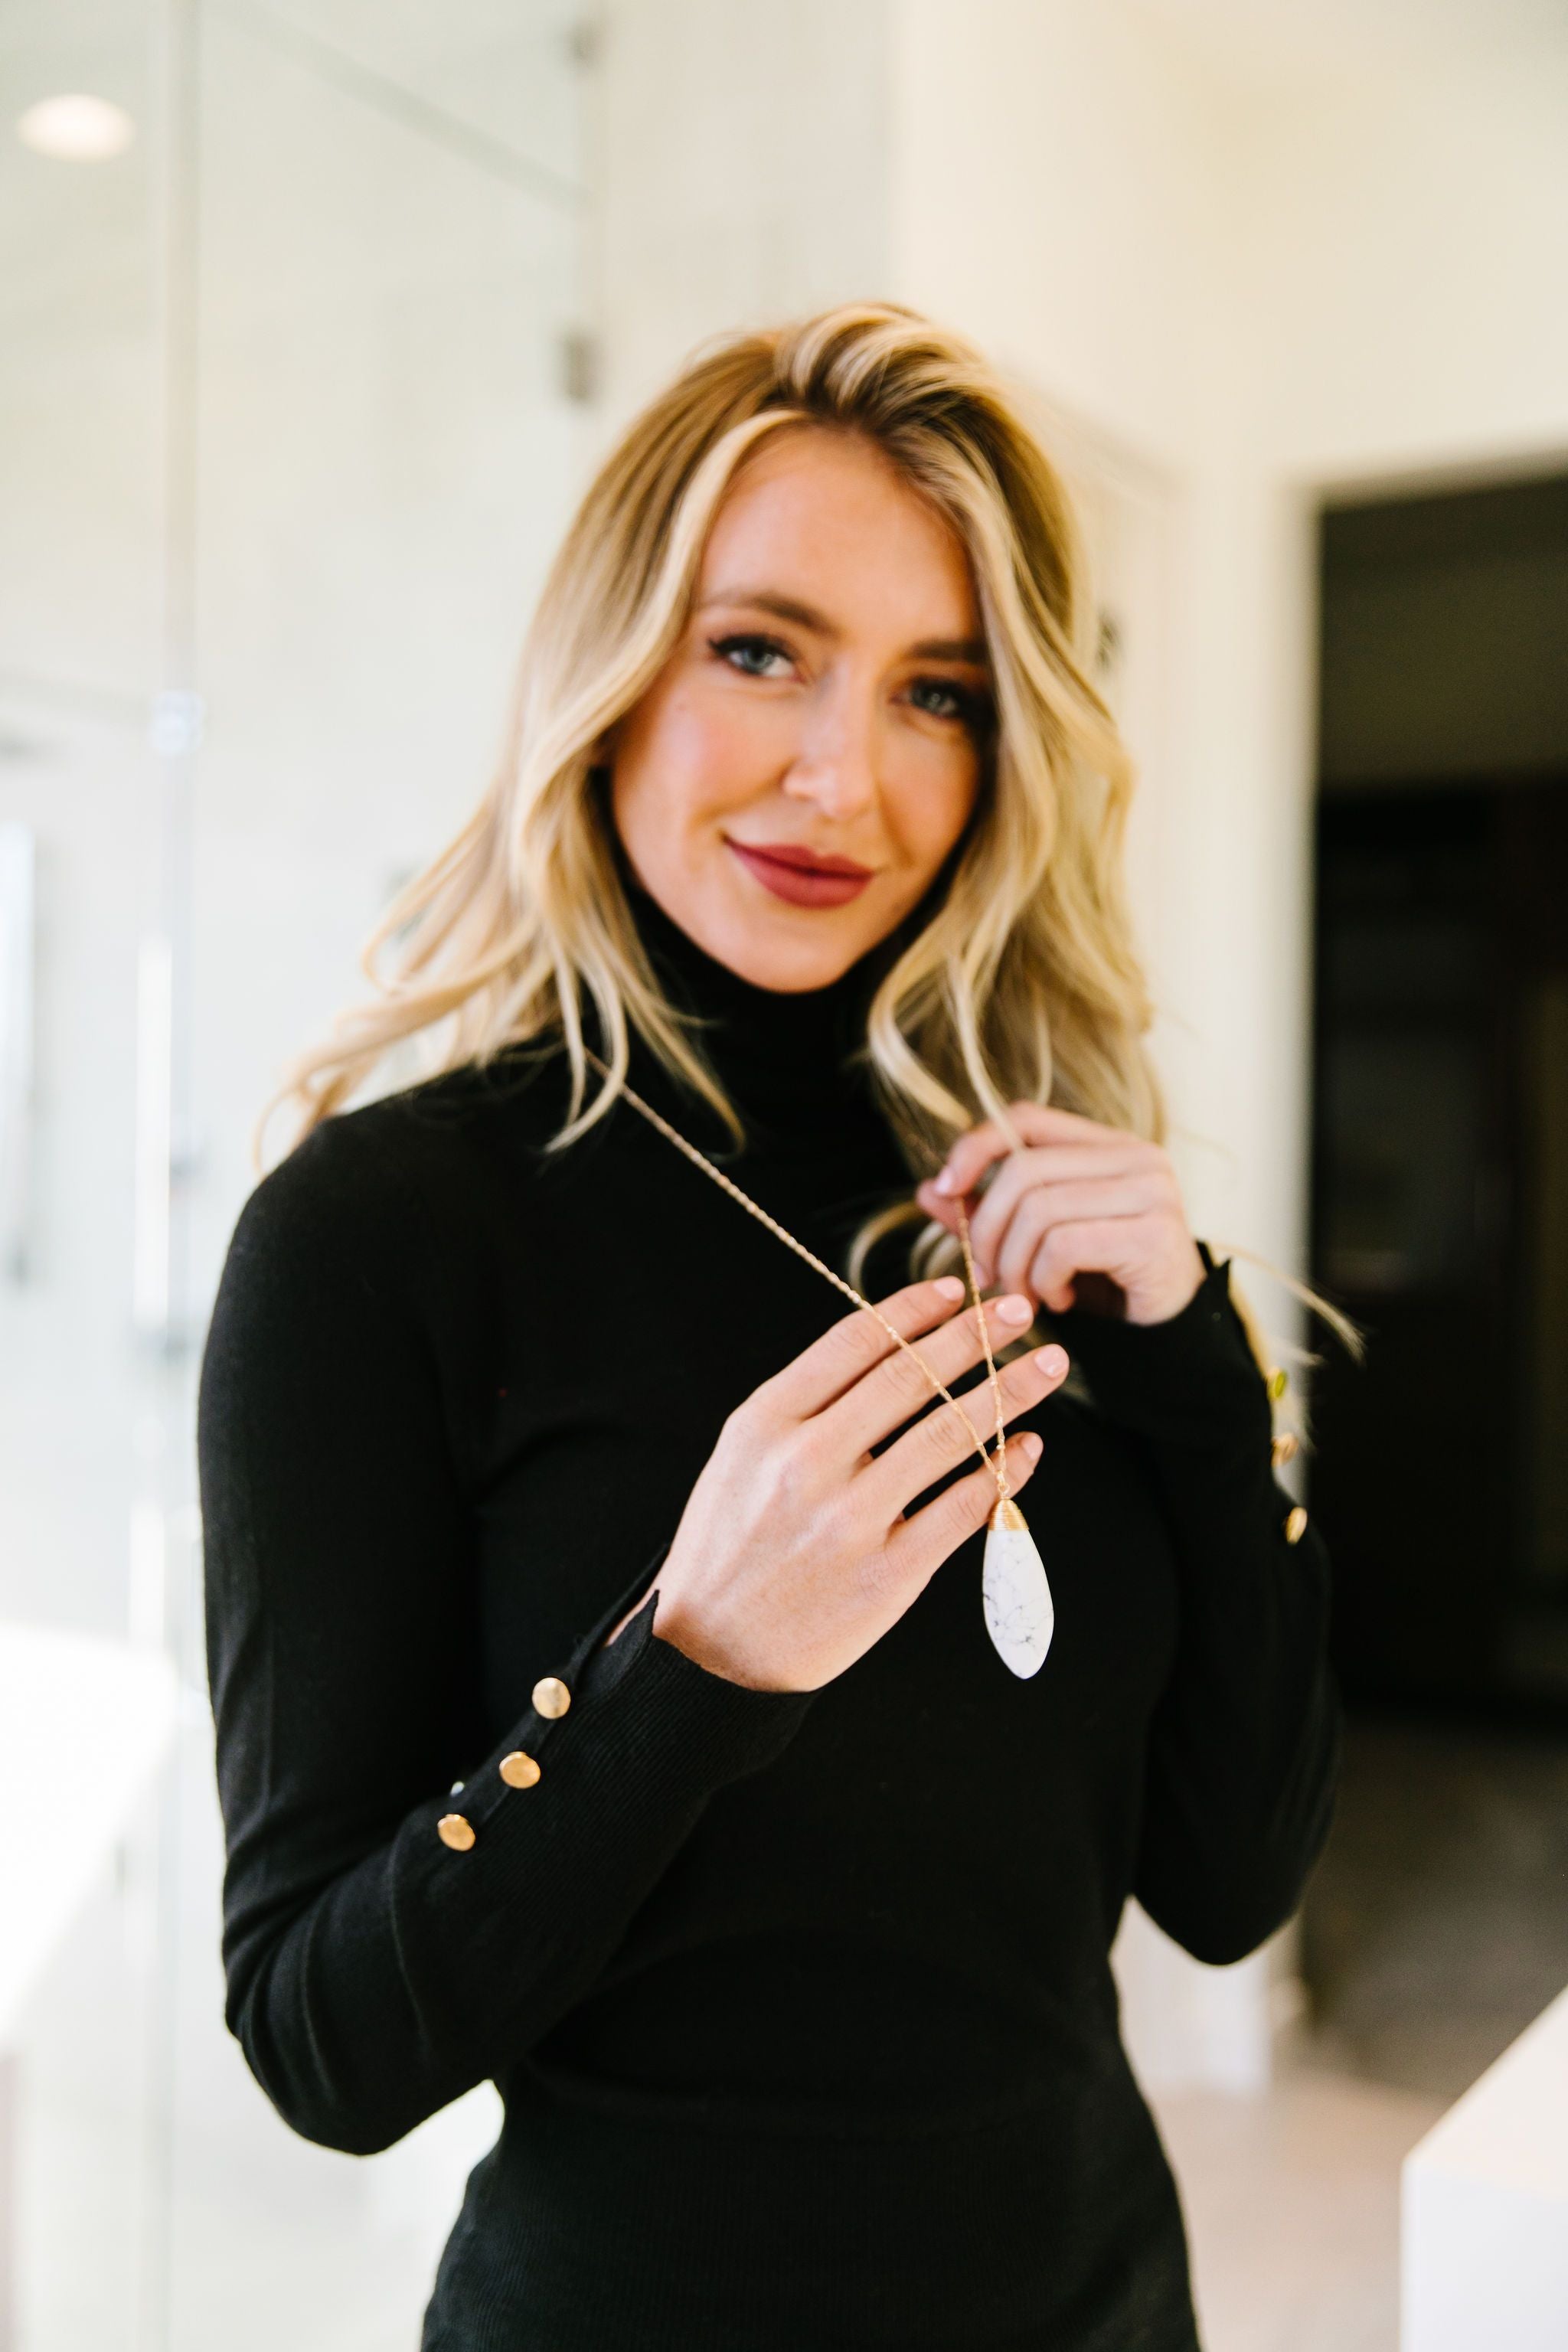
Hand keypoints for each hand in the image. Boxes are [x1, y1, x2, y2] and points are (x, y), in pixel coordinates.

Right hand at [603, 1277, 1069, 1689]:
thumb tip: (893, 1349)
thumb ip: (806, 1404)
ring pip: (947, 1435)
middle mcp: (808, 1463)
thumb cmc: (731, 1544)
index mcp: (767, 1422)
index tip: (955, 1289)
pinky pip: (961, 1509)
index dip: (913, 1308)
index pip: (855, 1342)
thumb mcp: (742, 1456)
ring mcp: (850, 1520)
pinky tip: (1027, 1447)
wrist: (713, 1651)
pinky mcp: (887, 1574)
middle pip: (910, 1379)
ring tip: (1046, 1366)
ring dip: (1006, 1392)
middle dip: (973, 1336)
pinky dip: (1002, 1472)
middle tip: (1018, 1310)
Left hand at [914, 1103, 1204, 1328]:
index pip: (1024, 1117)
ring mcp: (1151, 1192)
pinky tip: (1059, 1300)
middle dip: (987, 1227)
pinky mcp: (1154, 1234)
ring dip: (1015, 1263)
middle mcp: (1136, 1156)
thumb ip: (988, 1214)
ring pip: (1039, 1209)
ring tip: (1025, 1294)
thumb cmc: (1103, 1282)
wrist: (1170, 1333)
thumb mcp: (1037, 1244)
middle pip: (1023, 1169)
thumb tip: (928, 1191)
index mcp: (1107, 1145)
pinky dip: (1044, 1280)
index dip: (974, 1147)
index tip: (945, 1190)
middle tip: (989, 1274)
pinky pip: (1064, 1245)